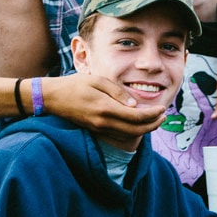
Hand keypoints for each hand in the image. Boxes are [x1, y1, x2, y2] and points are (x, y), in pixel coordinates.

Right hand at [41, 74, 164, 136]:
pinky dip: (133, 131)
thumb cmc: (75, 84)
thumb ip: (118, 93)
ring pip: (128, 135)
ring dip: (145, 130)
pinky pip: (119, 135)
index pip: (136, 116)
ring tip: (155, 120)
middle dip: (153, 125)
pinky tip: (138, 124)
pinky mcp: (96, 130)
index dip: (152, 114)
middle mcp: (104, 122)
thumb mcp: (98, 81)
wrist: (52, 98)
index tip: (163, 108)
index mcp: (105, 108)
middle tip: (164, 116)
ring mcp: (99, 128)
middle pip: (136, 130)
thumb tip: (135, 105)